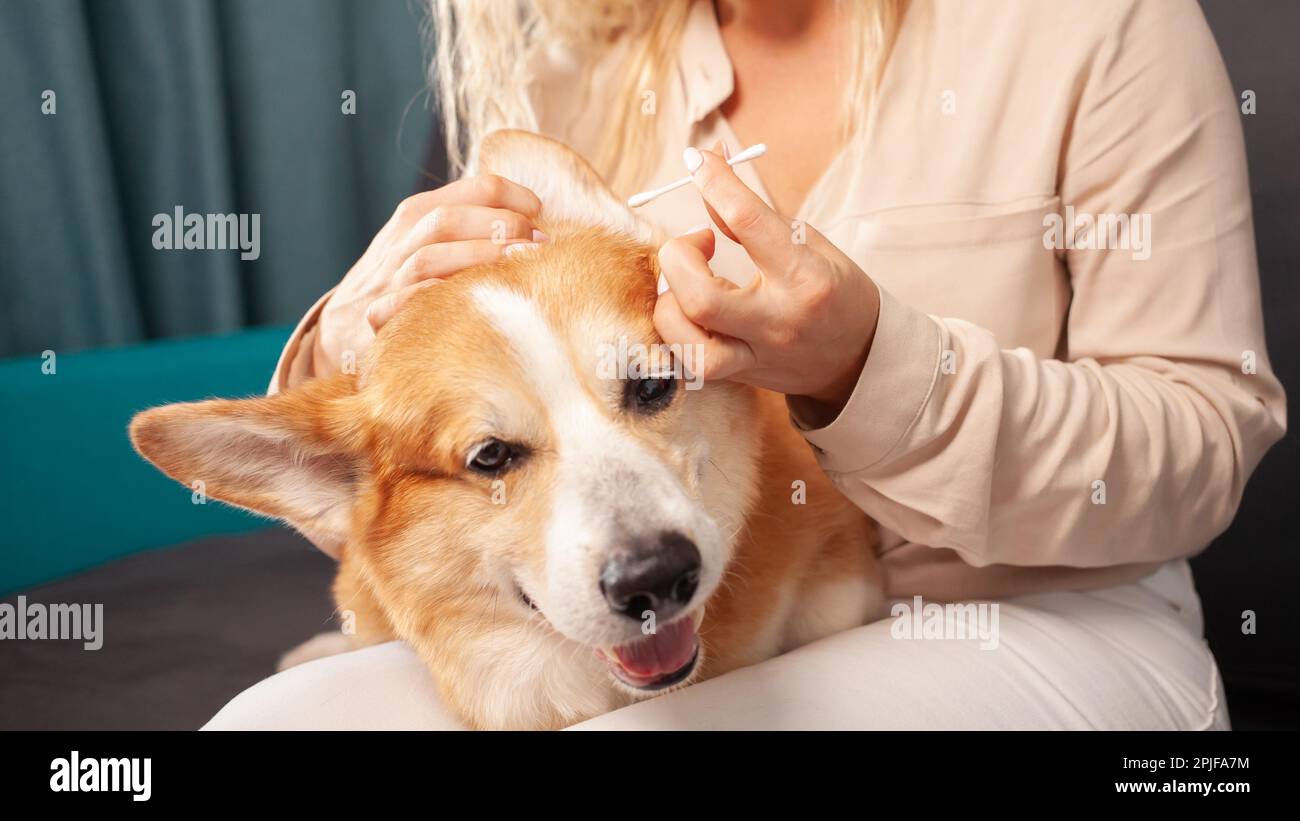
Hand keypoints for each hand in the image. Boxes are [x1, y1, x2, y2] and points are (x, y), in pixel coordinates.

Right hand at [312, 175, 545, 375]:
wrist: (336, 330)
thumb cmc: (402, 286)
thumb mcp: (427, 244)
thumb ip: (469, 230)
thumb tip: (536, 227)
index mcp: (418, 215)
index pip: (474, 191)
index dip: (514, 197)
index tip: (541, 213)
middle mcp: (401, 242)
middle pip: (451, 220)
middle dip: (500, 227)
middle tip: (538, 244)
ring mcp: (386, 279)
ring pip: (430, 258)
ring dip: (478, 258)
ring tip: (518, 264)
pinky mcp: (375, 317)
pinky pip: (399, 303)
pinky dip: (428, 297)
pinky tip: (460, 297)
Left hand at [654, 146, 879, 424]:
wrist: (860, 357)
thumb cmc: (834, 290)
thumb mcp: (807, 243)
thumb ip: (752, 217)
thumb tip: (708, 169)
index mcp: (805, 277)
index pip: (748, 222)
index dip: (715, 183)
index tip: (697, 160)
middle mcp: (778, 321)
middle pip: (701, 297)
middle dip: (679, 257)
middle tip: (696, 242)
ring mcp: (757, 356)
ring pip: (687, 344)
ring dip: (669, 304)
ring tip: (686, 282)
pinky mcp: (740, 377)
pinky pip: (689, 363)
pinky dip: (675, 331)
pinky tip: (684, 310)